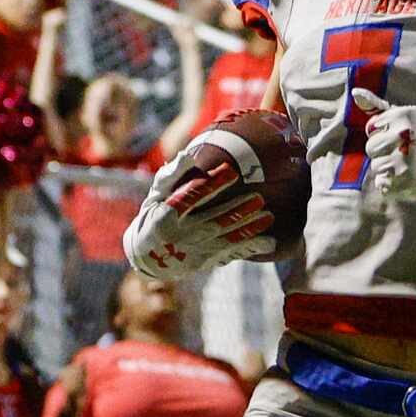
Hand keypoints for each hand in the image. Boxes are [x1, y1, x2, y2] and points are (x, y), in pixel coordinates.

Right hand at [120, 134, 274, 278]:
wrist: (147, 257)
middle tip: (258, 198)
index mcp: (166, 215)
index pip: (191, 197)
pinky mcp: (204, 261)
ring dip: (248, 228)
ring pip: (225, 238)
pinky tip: (269, 242)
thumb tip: (188, 155)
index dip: (212, 185)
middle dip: (237, 209)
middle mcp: (180, 235)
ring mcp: (193, 251)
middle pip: (212, 220)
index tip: (231, 171)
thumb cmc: (154, 216)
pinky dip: (249, 248)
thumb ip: (172, 175)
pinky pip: (230, 253)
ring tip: (268, 216)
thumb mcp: (156, 195)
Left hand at [355, 89, 415, 202]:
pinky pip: (381, 183)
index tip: (400, 136)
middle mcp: (404, 134)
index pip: (371, 128)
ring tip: (406, 164)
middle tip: (404, 151)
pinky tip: (405, 177)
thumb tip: (354, 92)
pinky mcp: (406, 179)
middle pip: (371, 147)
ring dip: (387, 168)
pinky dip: (390, 183)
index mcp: (404, 115)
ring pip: (376, 166)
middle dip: (383, 151)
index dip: (382, 134)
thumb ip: (377, 106)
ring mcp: (405, 158)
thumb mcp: (404, 116)